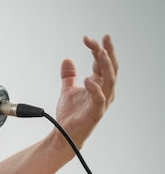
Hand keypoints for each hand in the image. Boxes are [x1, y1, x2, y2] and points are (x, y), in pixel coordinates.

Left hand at [52, 35, 117, 149]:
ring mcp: (101, 102)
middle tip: (103, 39)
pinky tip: (89, 79)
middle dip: (107, 52)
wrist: (63, 134)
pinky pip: (99, 99)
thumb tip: (67, 59)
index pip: (101, 63)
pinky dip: (95, 88)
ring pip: (110, 80)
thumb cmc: (70, 114)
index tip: (87, 38)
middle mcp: (104, 91)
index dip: (96, 49)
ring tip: (100, 53)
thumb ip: (69, 76)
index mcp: (99, 84)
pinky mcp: (95, 113)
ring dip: (106, 66)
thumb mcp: (68, 90)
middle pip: (110, 68)